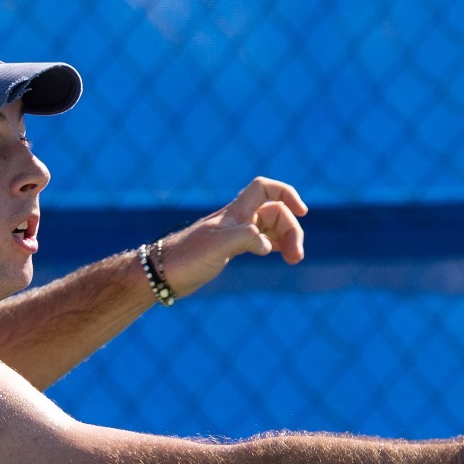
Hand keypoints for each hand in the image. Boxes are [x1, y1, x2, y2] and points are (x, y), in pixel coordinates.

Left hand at [156, 176, 307, 295]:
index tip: (302, 213)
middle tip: (296, 258)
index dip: (287, 194)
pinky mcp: (230, 249)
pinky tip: (278, 255)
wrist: (161, 274)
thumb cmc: (185, 258)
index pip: (265, 189)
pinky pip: (261, 239)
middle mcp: (237, 220)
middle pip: (276, 213)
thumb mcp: (216, 247)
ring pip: (271, 227)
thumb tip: (268, 246)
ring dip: (286, 240)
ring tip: (293, 260)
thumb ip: (244, 239)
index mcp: (235, 214)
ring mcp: (234, 234)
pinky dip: (275, 244)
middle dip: (292, 231)